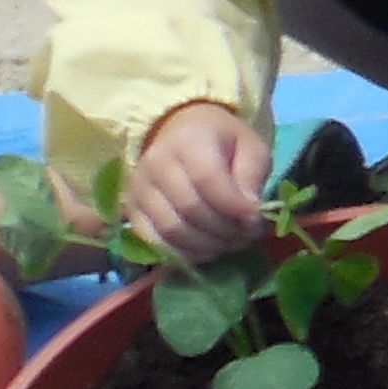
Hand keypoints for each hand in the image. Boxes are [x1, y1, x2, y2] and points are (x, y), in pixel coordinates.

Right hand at [131, 102, 272, 261]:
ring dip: (207, 245)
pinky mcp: (131, 212)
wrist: (180, 134)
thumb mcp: (250, 147)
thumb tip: (250, 212)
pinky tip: (207, 249)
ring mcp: (138, 189)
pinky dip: (184, 254)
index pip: (207, 179)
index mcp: (189, 141)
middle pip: (190, 209)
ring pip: (171, 230)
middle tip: (248, 235)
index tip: (256, 219)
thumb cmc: (222, 142)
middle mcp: (155, 164)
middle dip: (225, 230)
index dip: (234, 206)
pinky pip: (154, 243)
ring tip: (232, 242)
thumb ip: (252, 175)